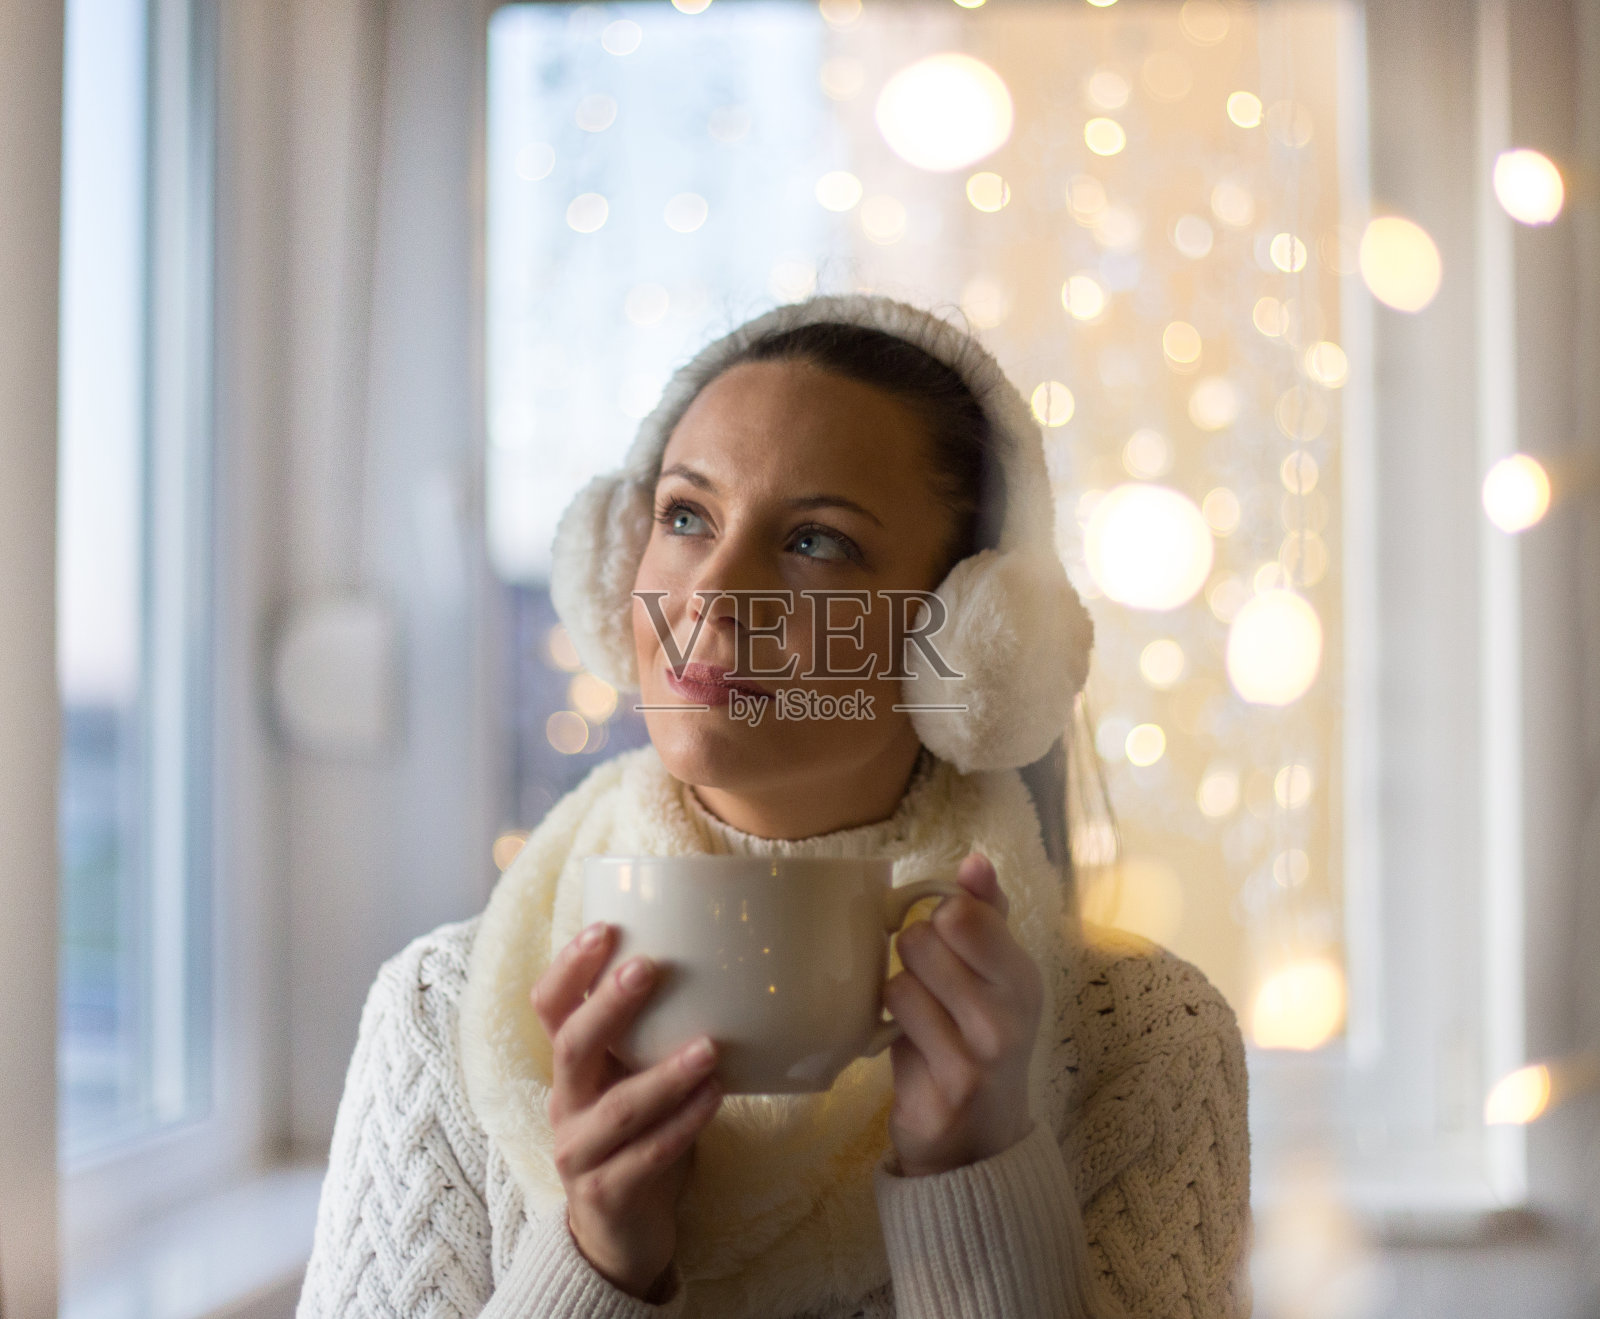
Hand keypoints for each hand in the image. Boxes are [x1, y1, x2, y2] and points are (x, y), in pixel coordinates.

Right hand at [532, 922, 723, 1300]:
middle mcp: (565, 1104)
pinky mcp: (607, 1194)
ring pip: (617, 1109)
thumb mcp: (632, 1077)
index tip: (605, 928)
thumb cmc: (637, 1135)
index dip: (569, 968)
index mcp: (571, 1067)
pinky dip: (683, 1125)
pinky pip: (646, 1157)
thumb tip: (714, 957)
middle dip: (609, 1006)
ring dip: (665, 1074)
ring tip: (709, 1047)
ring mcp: (580, 1153)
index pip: (549, 1008)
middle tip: (648, 967)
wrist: (620, 1231)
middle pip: (571, 1048)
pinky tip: (715, 1097)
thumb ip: (651, 1033)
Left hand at [882, 852, 1043, 1177]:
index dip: (939, 919)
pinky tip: (911, 1049)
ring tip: (921, 1021)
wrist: (980, 1144)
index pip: (963, 909)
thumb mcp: (997, 979)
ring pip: (902, 978)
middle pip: (924, 936)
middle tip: (930, 986)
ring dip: (899, 995)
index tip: (947, 944)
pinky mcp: (945, 1091)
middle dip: (913, 955)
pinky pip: (891, 1025)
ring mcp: (980, 1057)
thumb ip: (987, 915)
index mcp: (1023, 978)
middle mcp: (1010, 1016)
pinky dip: (890, 1030)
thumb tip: (975, 859)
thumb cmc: (981, 1043)